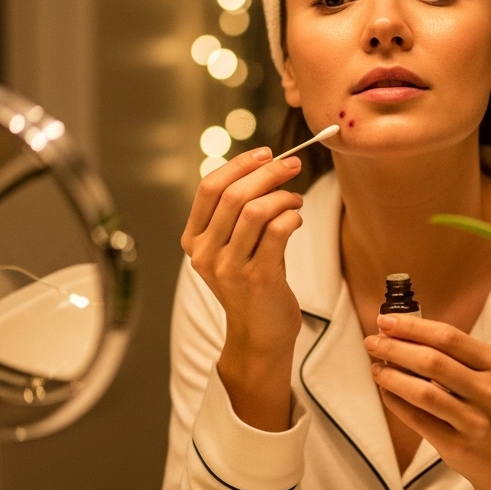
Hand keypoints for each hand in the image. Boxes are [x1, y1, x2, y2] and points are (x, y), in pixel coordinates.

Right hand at [182, 148, 304, 430]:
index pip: (209, 188)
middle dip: (268, 173)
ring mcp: (230, 267)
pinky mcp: (258, 278)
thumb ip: (238, 214)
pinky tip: (296, 218)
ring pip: (256, 209)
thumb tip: (265, 167)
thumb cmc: (253, 286)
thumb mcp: (233, 249)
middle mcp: (206, 253)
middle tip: (292, 165)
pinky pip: (278, 230)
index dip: (239, 165)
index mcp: (194, 240)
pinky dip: (291, 216)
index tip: (265, 153)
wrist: (260, 336)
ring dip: (283, 196)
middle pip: (234, 194)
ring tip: (295, 200)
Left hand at [363, 314, 490, 489]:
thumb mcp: (484, 376)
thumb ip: (450, 355)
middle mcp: (489, 390)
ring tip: (376, 369)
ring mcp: (474, 419)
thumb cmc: (487, 408)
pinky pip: (418, 419)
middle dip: (396, 348)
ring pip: (423, 392)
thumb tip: (399, 334)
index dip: (413, 327)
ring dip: (392, 377)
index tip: (386, 321)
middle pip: (433, 361)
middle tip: (372, 342)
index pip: (448, 337)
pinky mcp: (457, 444)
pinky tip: (386, 392)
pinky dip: (396, 403)